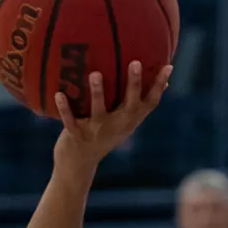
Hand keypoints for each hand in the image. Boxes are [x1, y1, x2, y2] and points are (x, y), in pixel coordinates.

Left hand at [53, 61, 171, 168]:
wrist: (78, 165)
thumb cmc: (103, 136)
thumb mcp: (124, 123)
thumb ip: (139, 105)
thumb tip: (165, 83)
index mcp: (129, 121)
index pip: (150, 103)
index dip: (158, 86)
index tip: (168, 66)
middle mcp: (117, 126)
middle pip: (129, 104)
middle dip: (134, 84)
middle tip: (135, 62)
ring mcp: (97, 132)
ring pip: (99, 111)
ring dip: (97, 93)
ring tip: (96, 73)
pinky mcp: (77, 136)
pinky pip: (70, 121)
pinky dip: (64, 109)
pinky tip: (59, 93)